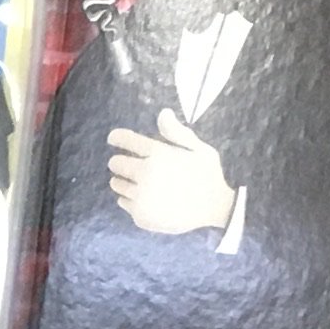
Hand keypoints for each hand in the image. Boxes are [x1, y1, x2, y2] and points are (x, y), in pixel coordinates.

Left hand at [107, 112, 237, 237]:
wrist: (215, 209)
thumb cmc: (208, 175)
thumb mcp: (199, 149)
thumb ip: (177, 132)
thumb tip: (163, 112)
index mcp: (158, 155)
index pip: (124, 140)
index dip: (117, 138)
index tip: (114, 139)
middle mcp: (145, 174)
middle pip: (115, 163)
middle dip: (120, 161)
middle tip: (133, 164)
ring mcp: (141, 197)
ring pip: (116, 184)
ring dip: (123, 180)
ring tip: (138, 182)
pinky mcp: (141, 216)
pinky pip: (123, 202)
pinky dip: (130, 199)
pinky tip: (145, 198)